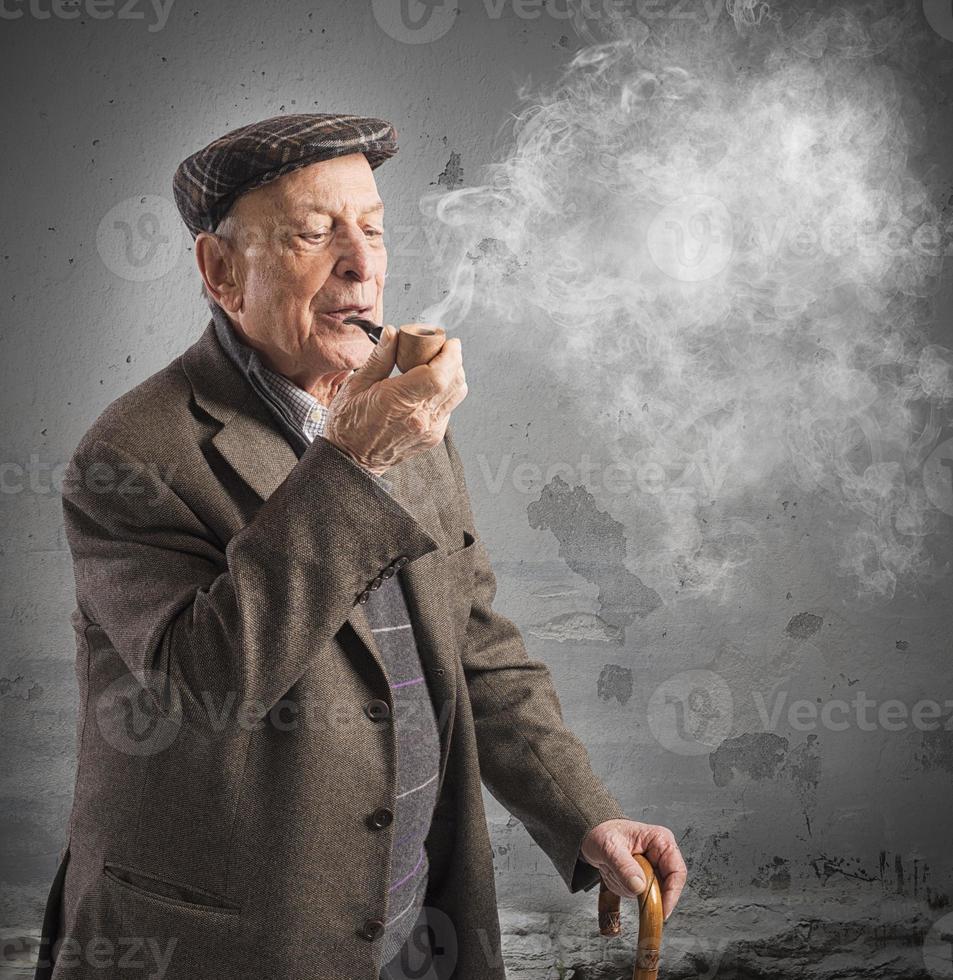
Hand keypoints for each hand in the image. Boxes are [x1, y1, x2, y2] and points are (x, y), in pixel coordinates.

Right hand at [324, 325, 467, 474]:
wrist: (351, 460)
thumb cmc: (348, 424)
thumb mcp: (356, 385)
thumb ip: (379, 358)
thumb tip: (392, 334)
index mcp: (399, 401)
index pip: (439, 374)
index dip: (450, 355)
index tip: (449, 342)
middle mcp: (419, 417)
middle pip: (454, 382)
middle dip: (453, 360)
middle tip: (441, 350)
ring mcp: (429, 429)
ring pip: (457, 395)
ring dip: (453, 376)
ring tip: (437, 367)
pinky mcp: (432, 437)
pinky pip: (449, 409)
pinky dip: (445, 393)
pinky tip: (428, 389)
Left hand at [580, 819, 686, 921]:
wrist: (592, 834)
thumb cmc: (603, 833)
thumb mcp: (610, 847)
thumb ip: (624, 867)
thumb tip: (639, 887)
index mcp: (660, 841)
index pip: (677, 872)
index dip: (672, 894)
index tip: (661, 911)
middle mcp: (661, 854)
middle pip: (665, 887)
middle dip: (642, 891)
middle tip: (621, 882)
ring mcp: (653, 866)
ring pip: (650, 893)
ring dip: (628, 888)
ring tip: (612, 870)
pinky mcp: (644, 877)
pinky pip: (639, 895)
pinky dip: (624, 888)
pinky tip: (614, 874)